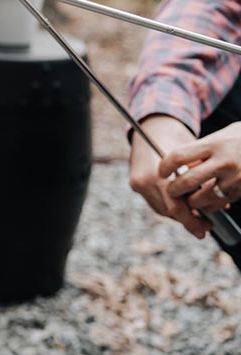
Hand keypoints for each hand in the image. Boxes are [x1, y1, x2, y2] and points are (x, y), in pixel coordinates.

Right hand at [128, 115, 209, 238]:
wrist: (152, 126)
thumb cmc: (175, 138)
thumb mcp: (190, 159)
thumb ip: (199, 181)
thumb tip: (219, 204)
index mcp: (156, 176)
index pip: (174, 206)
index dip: (191, 221)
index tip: (205, 229)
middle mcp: (143, 182)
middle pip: (166, 210)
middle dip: (186, 220)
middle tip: (204, 227)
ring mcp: (137, 184)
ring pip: (160, 208)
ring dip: (178, 214)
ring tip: (196, 217)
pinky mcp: (135, 184)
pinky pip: (154, 201)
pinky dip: (168, 205)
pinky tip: (182, 206)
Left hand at [157, 121, 240, 214]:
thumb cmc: (240, 139)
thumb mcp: (219, 137)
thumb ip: (199, 151)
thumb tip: (179, 168)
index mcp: (214, 145)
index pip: (178, 156)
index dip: (165, 166)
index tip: (162, 172)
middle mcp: (224, 162)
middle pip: (188, 182)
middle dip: (174, 190)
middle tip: (171, 190)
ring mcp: (235, 178)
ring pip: (203, 198)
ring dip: (192, 201)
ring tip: (189, 197)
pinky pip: (219, 203)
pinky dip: (209, 205)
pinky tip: (207, 200)